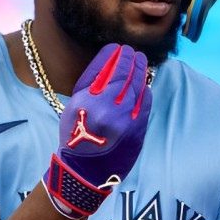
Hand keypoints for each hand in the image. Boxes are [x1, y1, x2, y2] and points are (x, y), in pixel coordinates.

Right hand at [44, 44, 151, 218]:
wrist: (85, 170)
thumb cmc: (76, 135)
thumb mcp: (74, 105)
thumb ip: (91, 82)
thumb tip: (109, 59)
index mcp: (88, 100)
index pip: (107, 68)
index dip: (116, 55)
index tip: (119, 48)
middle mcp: (108, 108)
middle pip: (125, 74)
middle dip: (131, 59)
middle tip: (133, 52)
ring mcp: (126, 119)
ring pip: (138, 86)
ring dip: (140, 71)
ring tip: (140, 62)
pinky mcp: (138, 130)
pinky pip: (145, 103)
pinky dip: (145, 91)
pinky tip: (143, 85)